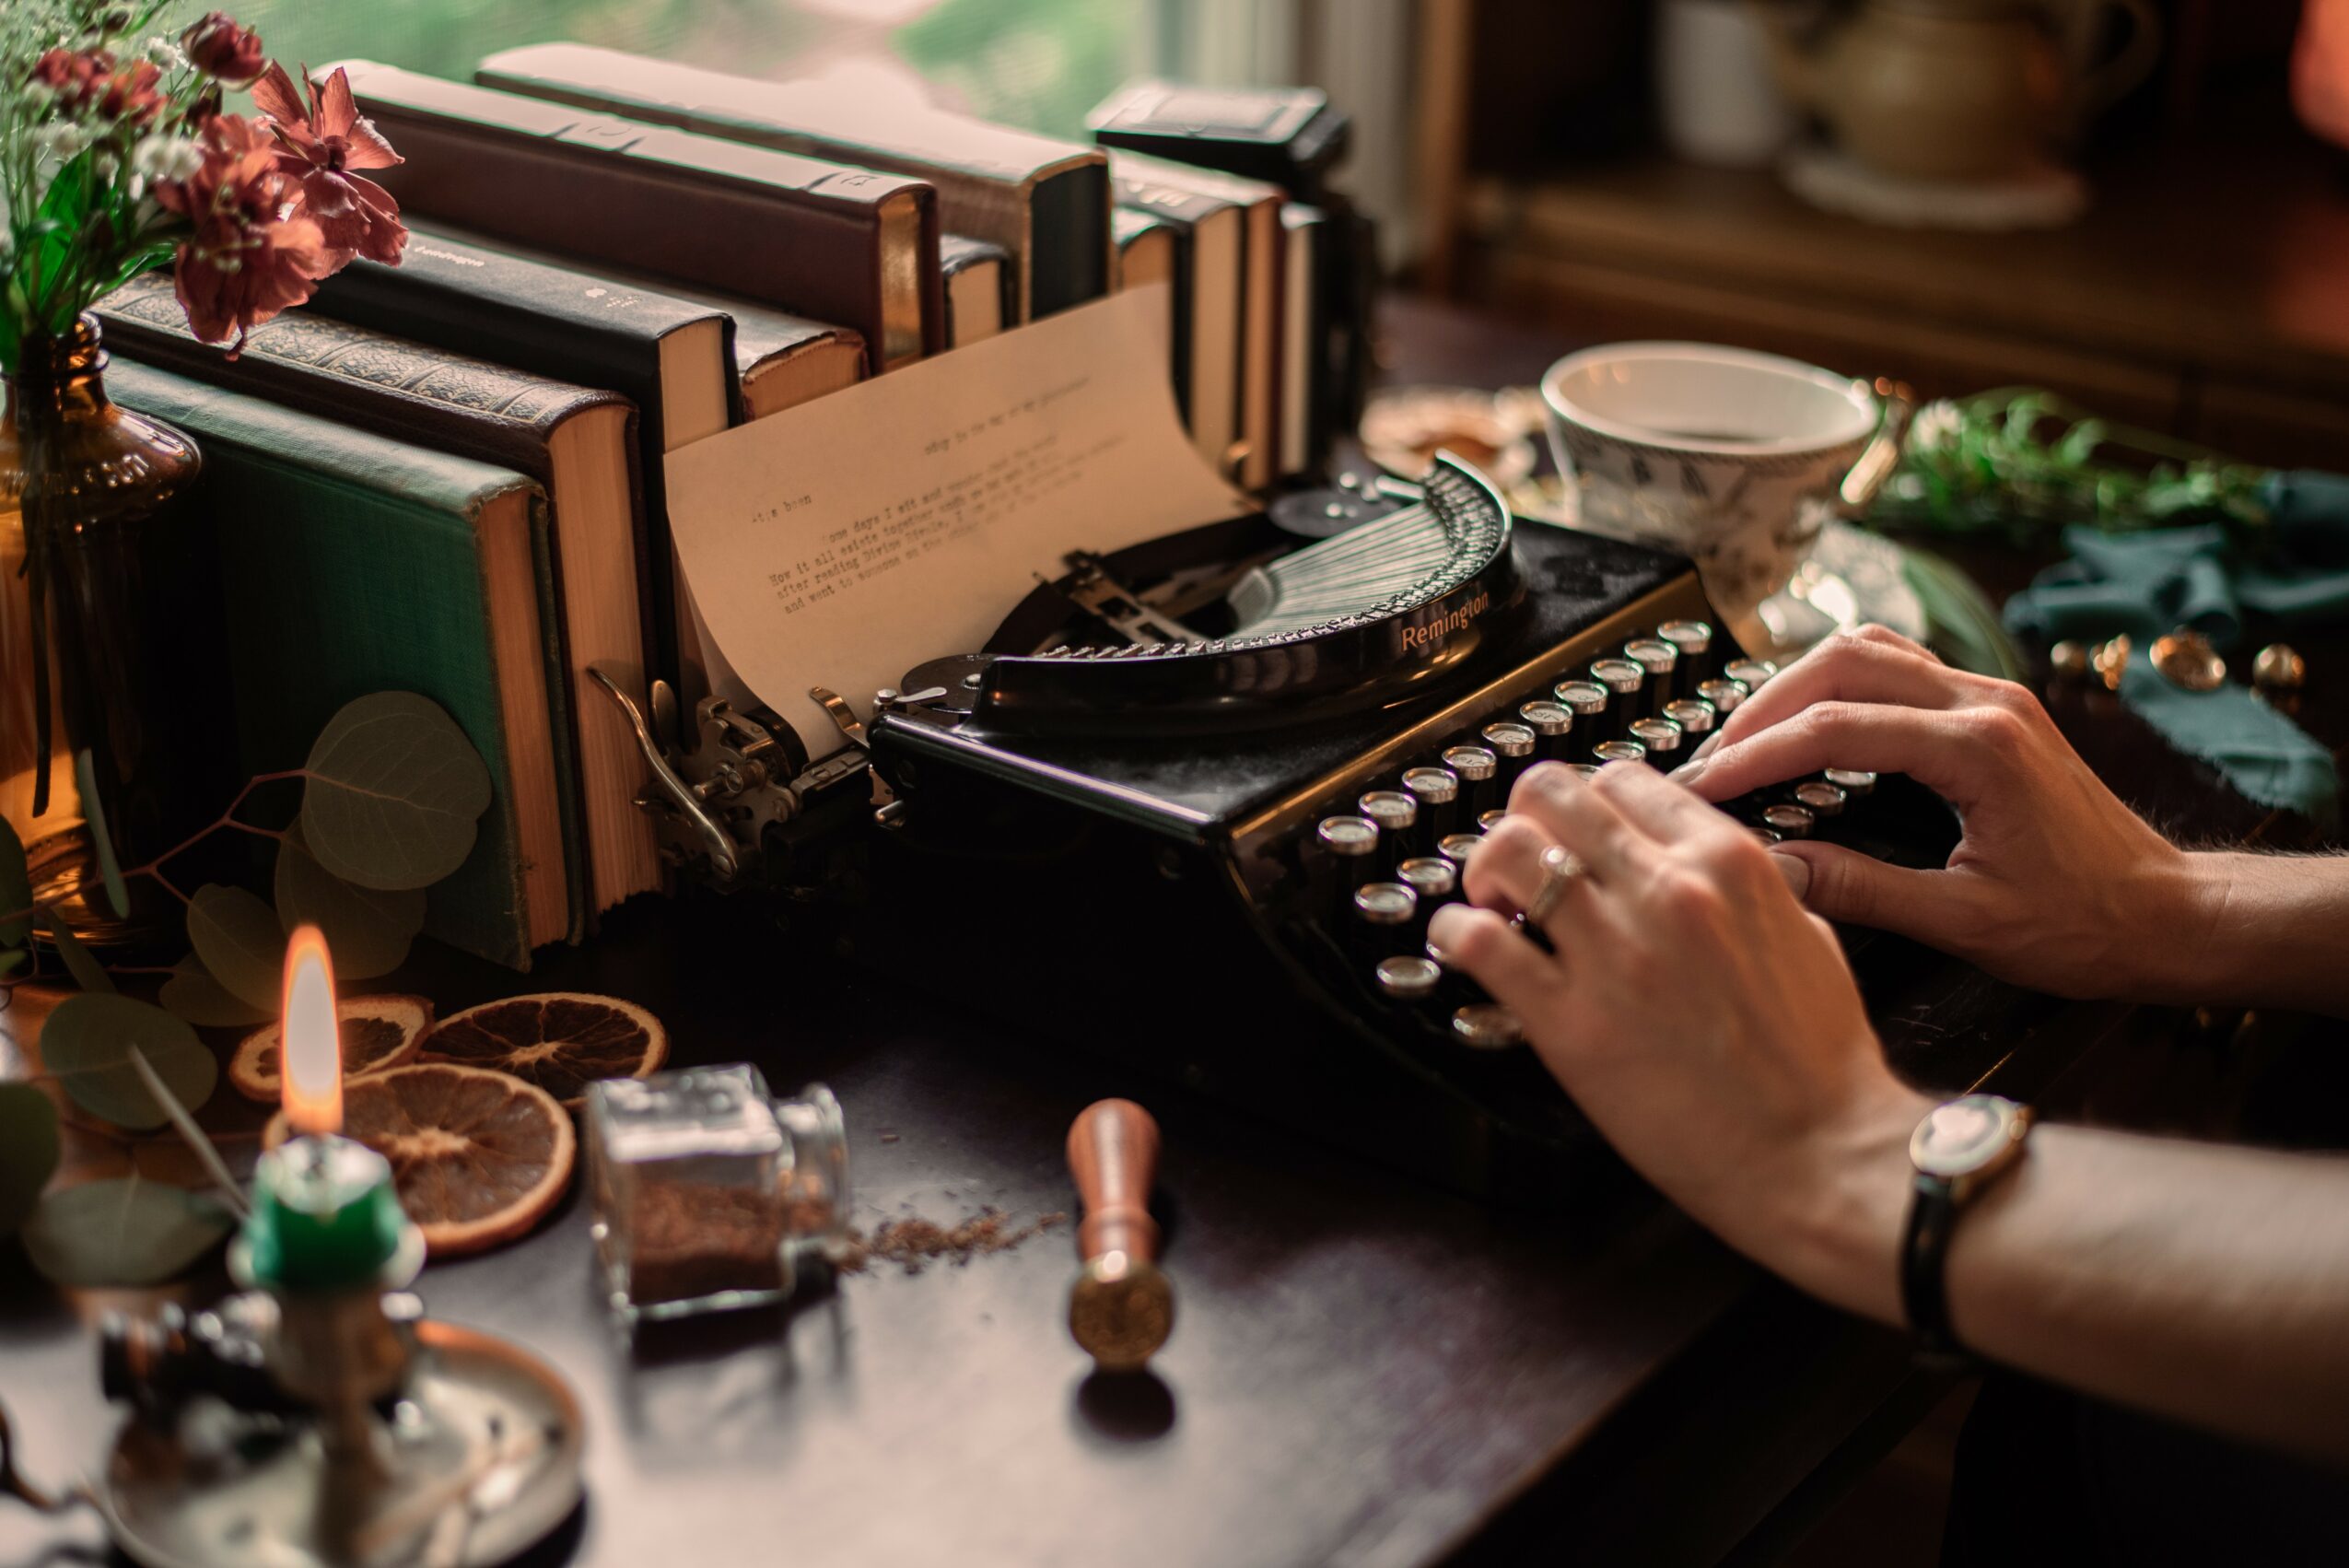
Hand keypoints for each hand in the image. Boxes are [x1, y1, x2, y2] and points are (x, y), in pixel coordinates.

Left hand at [1431, 763, 1924, 1320]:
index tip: (1572, 833)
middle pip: (1552, 793)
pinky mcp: (1570, 1020)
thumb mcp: (1807, 936)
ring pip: (1508, 849)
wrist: (1817, 1151)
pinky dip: (1455, 932)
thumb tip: (1706, 870)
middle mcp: (1666, 889)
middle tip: (1520, 859)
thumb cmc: (1817, 1064)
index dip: (1585, 804)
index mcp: (1727, 862)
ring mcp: (1615, 951)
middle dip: (1524, 817)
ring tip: (1491, 901)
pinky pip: (1482, 942)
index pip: (1623, 779)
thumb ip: (1750, 889)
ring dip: (1484, 867)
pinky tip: (1462, 944)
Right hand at [1672, 626, 2211, 1003]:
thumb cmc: (2084, 926)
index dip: (1755, 754)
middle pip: (1842, 663)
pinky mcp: (1992, 709)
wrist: (2170, 914)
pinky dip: (1839, 684)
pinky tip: (1810, 726)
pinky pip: (1898, 667)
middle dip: (1764, 706)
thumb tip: (1775, 868)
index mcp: (1979, 750)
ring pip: (1870, 649)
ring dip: (1799, 683)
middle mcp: (1986, 703)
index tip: (1703, 783)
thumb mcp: (1967, 921)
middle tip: (1712, 758)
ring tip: (1748, 736)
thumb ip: (1863, 890)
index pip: (1834, 728)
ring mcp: (1992, 697)